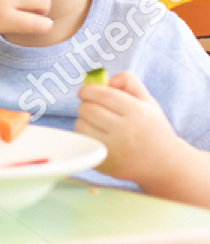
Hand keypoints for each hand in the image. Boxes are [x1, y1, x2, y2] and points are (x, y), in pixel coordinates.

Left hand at [75, 71, 184, 187]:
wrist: (162, 163)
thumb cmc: (152, 129)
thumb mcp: (148, 102)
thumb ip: (130, 83)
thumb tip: (107, 80)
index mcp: (137, 112)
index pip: (102, 95)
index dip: (88, 90)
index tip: (86, 91)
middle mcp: (124, 130)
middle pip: (87, 109)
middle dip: (86, 105)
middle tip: (94, 108)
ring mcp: (113, 148)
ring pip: (80, 125)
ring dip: (84, 121)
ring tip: (98, 123)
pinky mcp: (103, 162)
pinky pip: (82, 141)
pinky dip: (85, 136)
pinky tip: (98, 136)